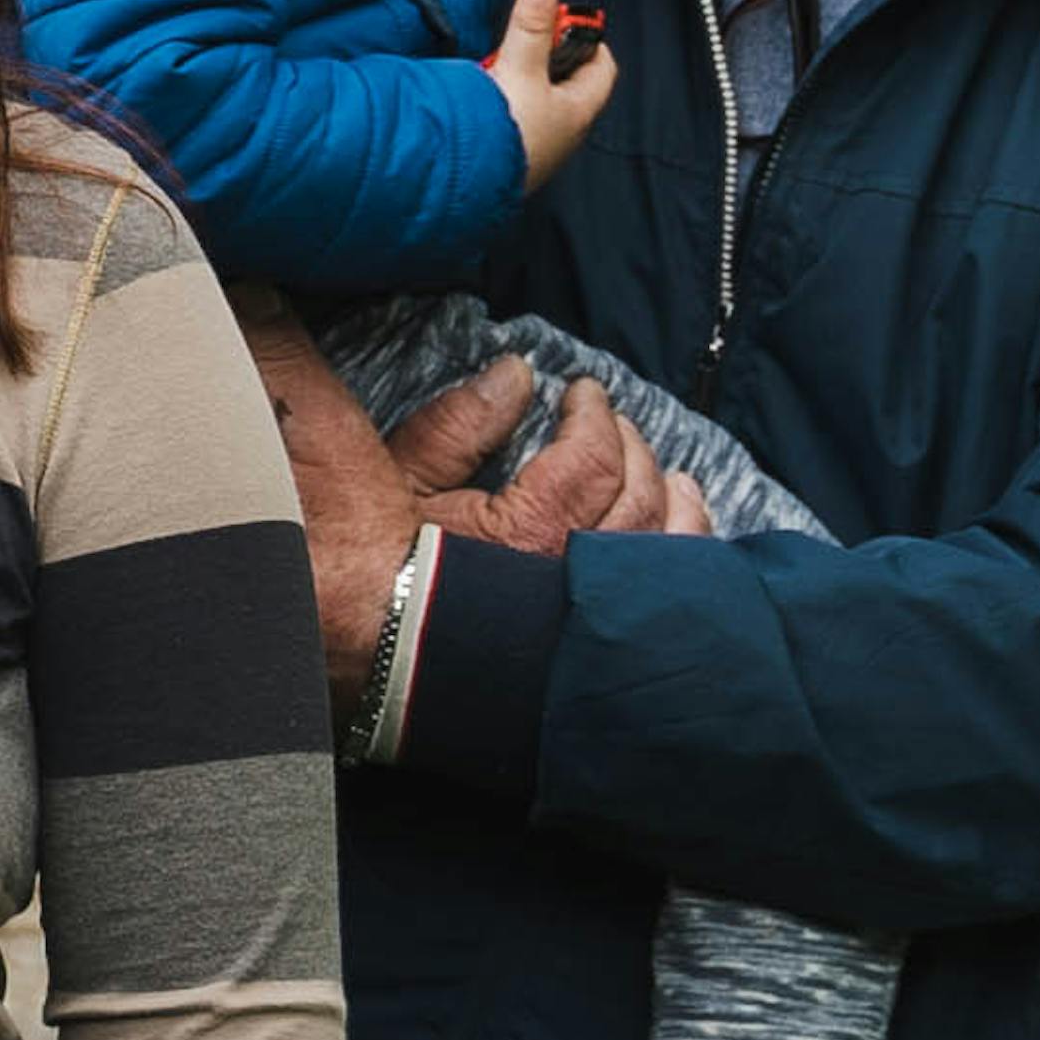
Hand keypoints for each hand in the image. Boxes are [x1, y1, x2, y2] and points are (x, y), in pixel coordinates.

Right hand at [250, 323, 681, 696]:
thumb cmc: (360, 572)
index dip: (592, 414)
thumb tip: (514, 373)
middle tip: (616, 426)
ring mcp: (582, 623)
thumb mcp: (390, 480)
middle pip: (637, 501)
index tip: (581, 392)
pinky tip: (683, 551)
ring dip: (673, 506)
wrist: (355, 666)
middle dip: (633, 451)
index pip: (591, 457)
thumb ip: (453, 422)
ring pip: (664, 555)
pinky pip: (665, 606)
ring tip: (674, 478)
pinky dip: (684, 565)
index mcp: (527, 533)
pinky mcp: (582, 653)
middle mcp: (569, 580)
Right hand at [480, 0, 624, 191]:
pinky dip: (499, 111)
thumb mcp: (518, 70)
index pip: (601, 66)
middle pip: (565, 85)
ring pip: (537, 107)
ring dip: (517, 87)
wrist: (465, 189)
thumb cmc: (503, 135)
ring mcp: (537, 151)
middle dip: (543, 60)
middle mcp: (564, 134)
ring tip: (492, 76)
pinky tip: (477, 107)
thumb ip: (530, 28)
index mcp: (578, 111)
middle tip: (519, 47)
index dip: (585, 39)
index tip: (561, 23)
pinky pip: (513, 127)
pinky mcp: (510, 163)